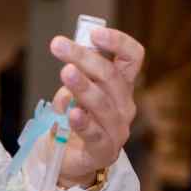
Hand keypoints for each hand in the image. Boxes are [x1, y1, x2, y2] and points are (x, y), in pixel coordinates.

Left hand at [49, 28, 145, 186]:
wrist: (69, 158)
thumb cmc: (74, 118)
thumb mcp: (74, 90)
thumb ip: (76, 73)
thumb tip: (69, 53)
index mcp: (120, 86)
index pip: (131, 58)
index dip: (117, 42)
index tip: (93, 32)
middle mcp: (124, 105)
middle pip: (111, 76)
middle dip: (84, 57)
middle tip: (58, 45)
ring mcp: (116, 129)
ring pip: (103, 103)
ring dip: (83, 86)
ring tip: (66, 72)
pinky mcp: (103, 150)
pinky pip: (95, 135)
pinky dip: (84, 122)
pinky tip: (72, 113)